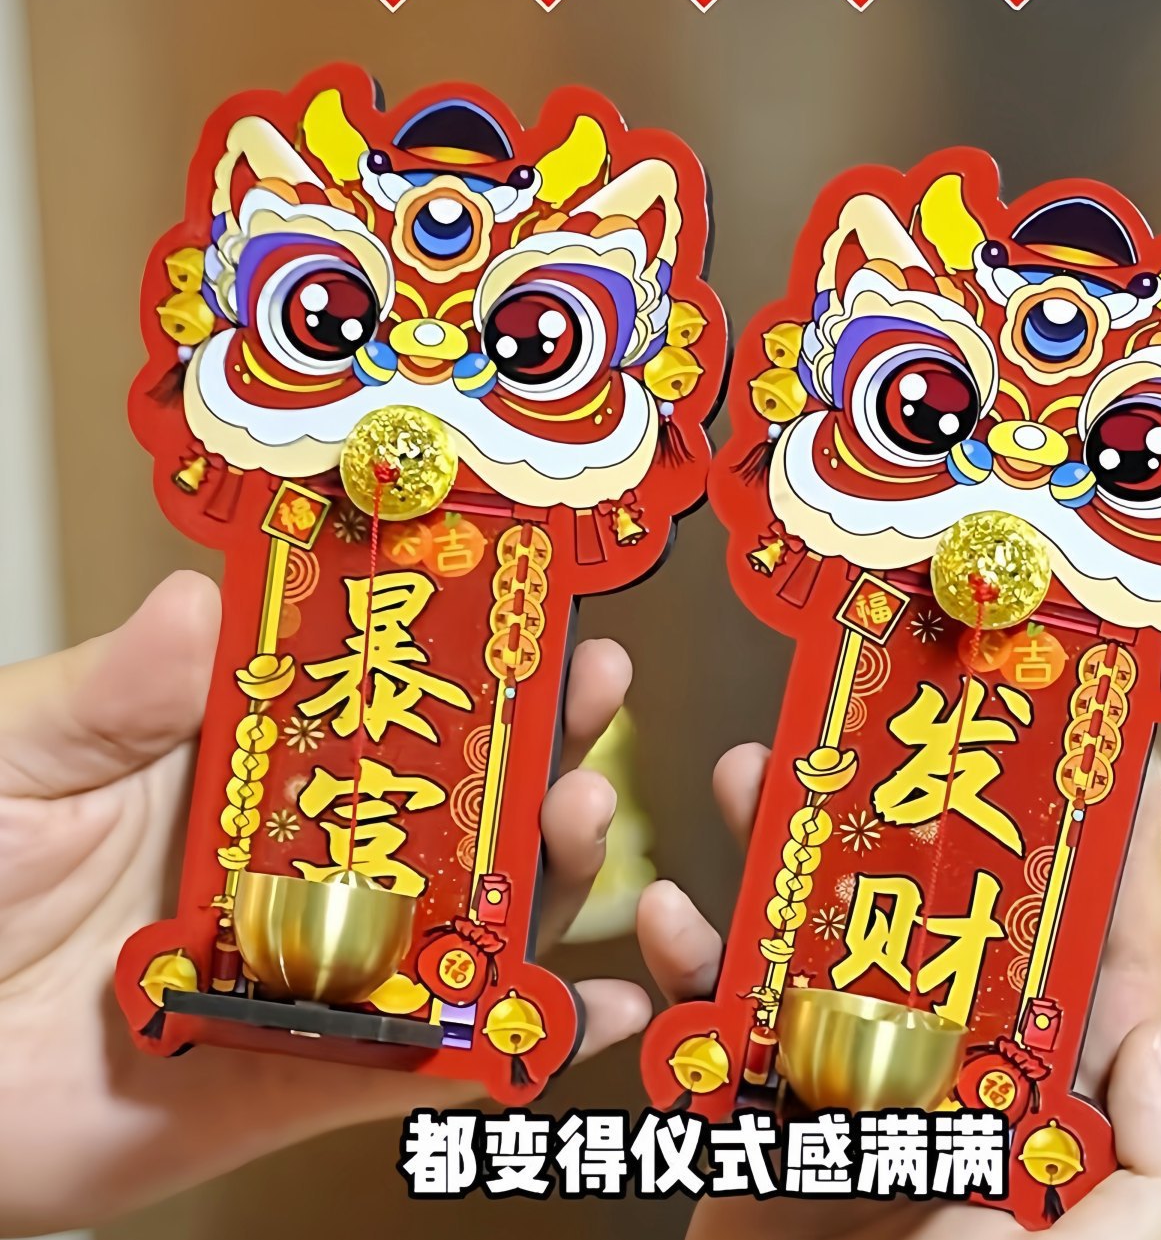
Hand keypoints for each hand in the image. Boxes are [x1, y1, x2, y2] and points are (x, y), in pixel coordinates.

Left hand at [0, 571, 649, 1234]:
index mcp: (247, 764)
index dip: (458, 644)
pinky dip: (520, 1042)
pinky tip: (590, 1013)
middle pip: (452, 794)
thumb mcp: (18, 761)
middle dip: (537, 743)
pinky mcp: (317, 1070)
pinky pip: (437, 1059)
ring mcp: (322, 961)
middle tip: (590, 693)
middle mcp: (304, 856)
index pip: (377, 691)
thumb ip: (105, 694)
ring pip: (467, 913)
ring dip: (544, 869)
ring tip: (579, 819)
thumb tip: (195, 603)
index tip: (524, 601)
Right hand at [637, 738, 1160, 1238]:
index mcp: (1044, 1095)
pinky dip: (684, 967)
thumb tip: (1152, 1043)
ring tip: (753, 774)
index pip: (1101, 955)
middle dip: (911, 806)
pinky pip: (718, 1019)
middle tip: (888, 722)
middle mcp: (953, 1070)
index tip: (1109, 753)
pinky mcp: (764, 1114)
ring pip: (820, 935)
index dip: (1115, 852)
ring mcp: (852, 1083)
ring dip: (778, 850)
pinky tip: (667, 918)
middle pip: (938, 908)